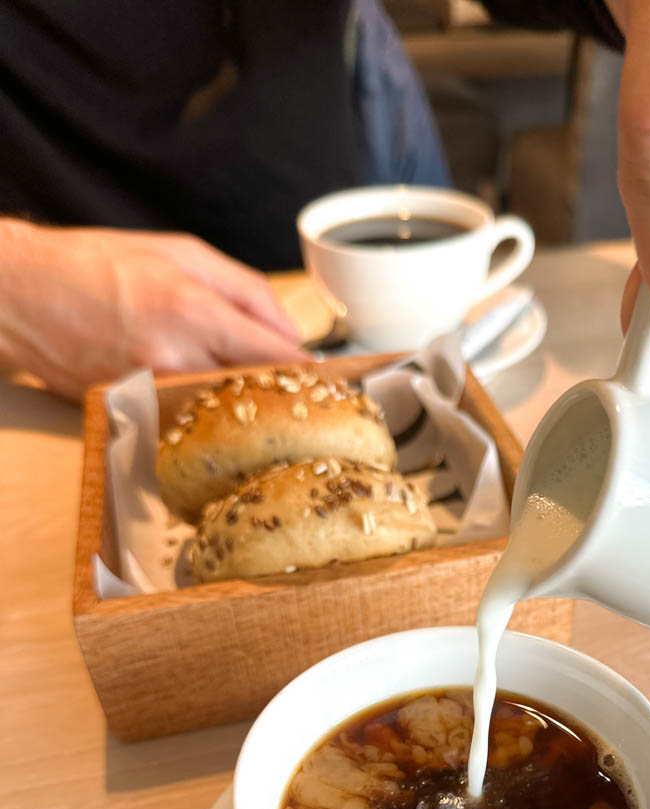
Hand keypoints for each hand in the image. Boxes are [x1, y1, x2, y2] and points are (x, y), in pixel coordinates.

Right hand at [0, 222, 304, 399]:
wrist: (20, 293)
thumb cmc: (96, 264)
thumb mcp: (181, 252)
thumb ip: (246, 289)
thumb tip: (290, 329)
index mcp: (191, 309)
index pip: (274, 353)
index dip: (307, 368)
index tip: (325, 376)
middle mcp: (172, 356)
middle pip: (253, 390)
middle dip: (279, 391)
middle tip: (298, 394)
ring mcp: (149, 390)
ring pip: (220, 413)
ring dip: (242, 409)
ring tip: (256, 401)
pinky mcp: (129, 411)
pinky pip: (183, 421)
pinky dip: (202, 417)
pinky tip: (208, 409)